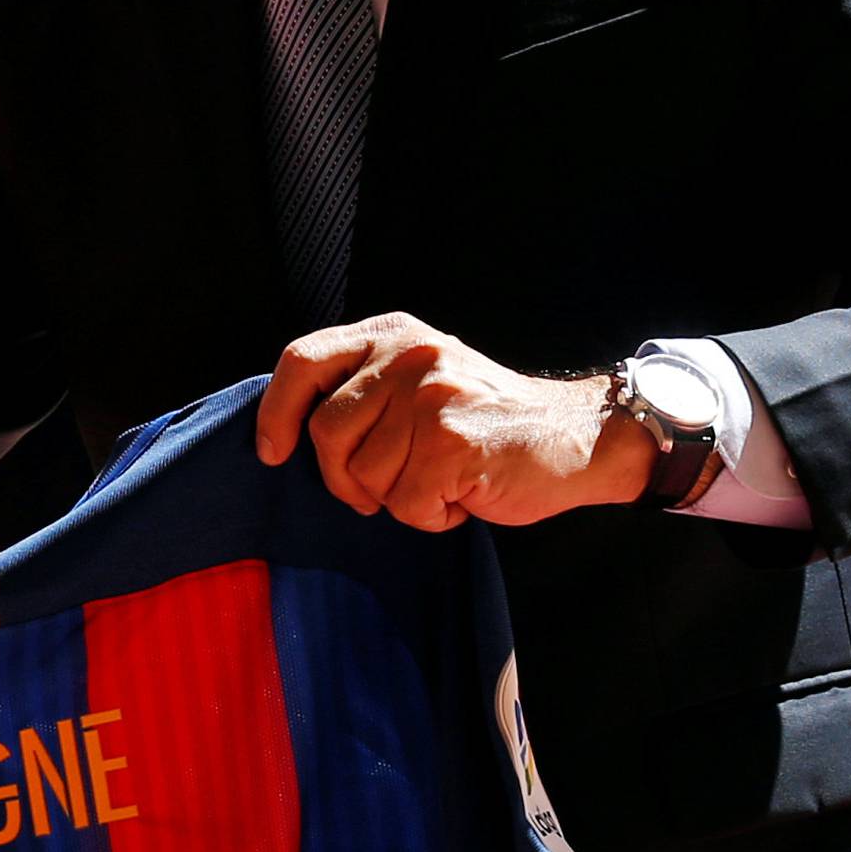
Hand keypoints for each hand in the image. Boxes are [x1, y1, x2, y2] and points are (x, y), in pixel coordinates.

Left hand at [255, 312, 654, 531]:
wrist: (576, 436)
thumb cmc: (486, 418)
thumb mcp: (420, 375)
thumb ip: (364, 387)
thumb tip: (289, 429)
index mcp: (391, 334)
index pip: (302, 360)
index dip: (277, 412)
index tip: (275, 451)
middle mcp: (407, 355)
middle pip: (327, 434)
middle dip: (348, 479)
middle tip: (389, 486)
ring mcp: (430, 396)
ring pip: (365, 477)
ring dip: (398, 499)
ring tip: (441, 480)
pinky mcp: (452, 442)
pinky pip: (406, 505)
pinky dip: (431, 517)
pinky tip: (462, 496)